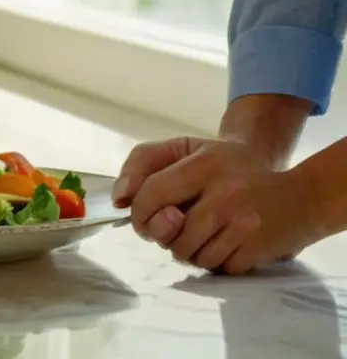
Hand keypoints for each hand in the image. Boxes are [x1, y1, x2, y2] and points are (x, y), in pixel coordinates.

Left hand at [112, 137, 320, 273]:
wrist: (299, 193)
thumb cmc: (227, 168)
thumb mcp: (187, 150)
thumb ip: (144, 162)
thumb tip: (119, 199)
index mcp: (204, 164)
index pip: (150, 196)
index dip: (140, 212)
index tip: (148, 214)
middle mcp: (225, 192)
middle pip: (168, 235)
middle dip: (165, 234)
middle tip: (180, 222)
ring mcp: (244, 222)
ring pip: (190, 256)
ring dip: (191, 249)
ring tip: (208, 230)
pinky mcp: (258, 248)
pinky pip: (217, 268)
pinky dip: (217, 260)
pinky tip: (229, 241)